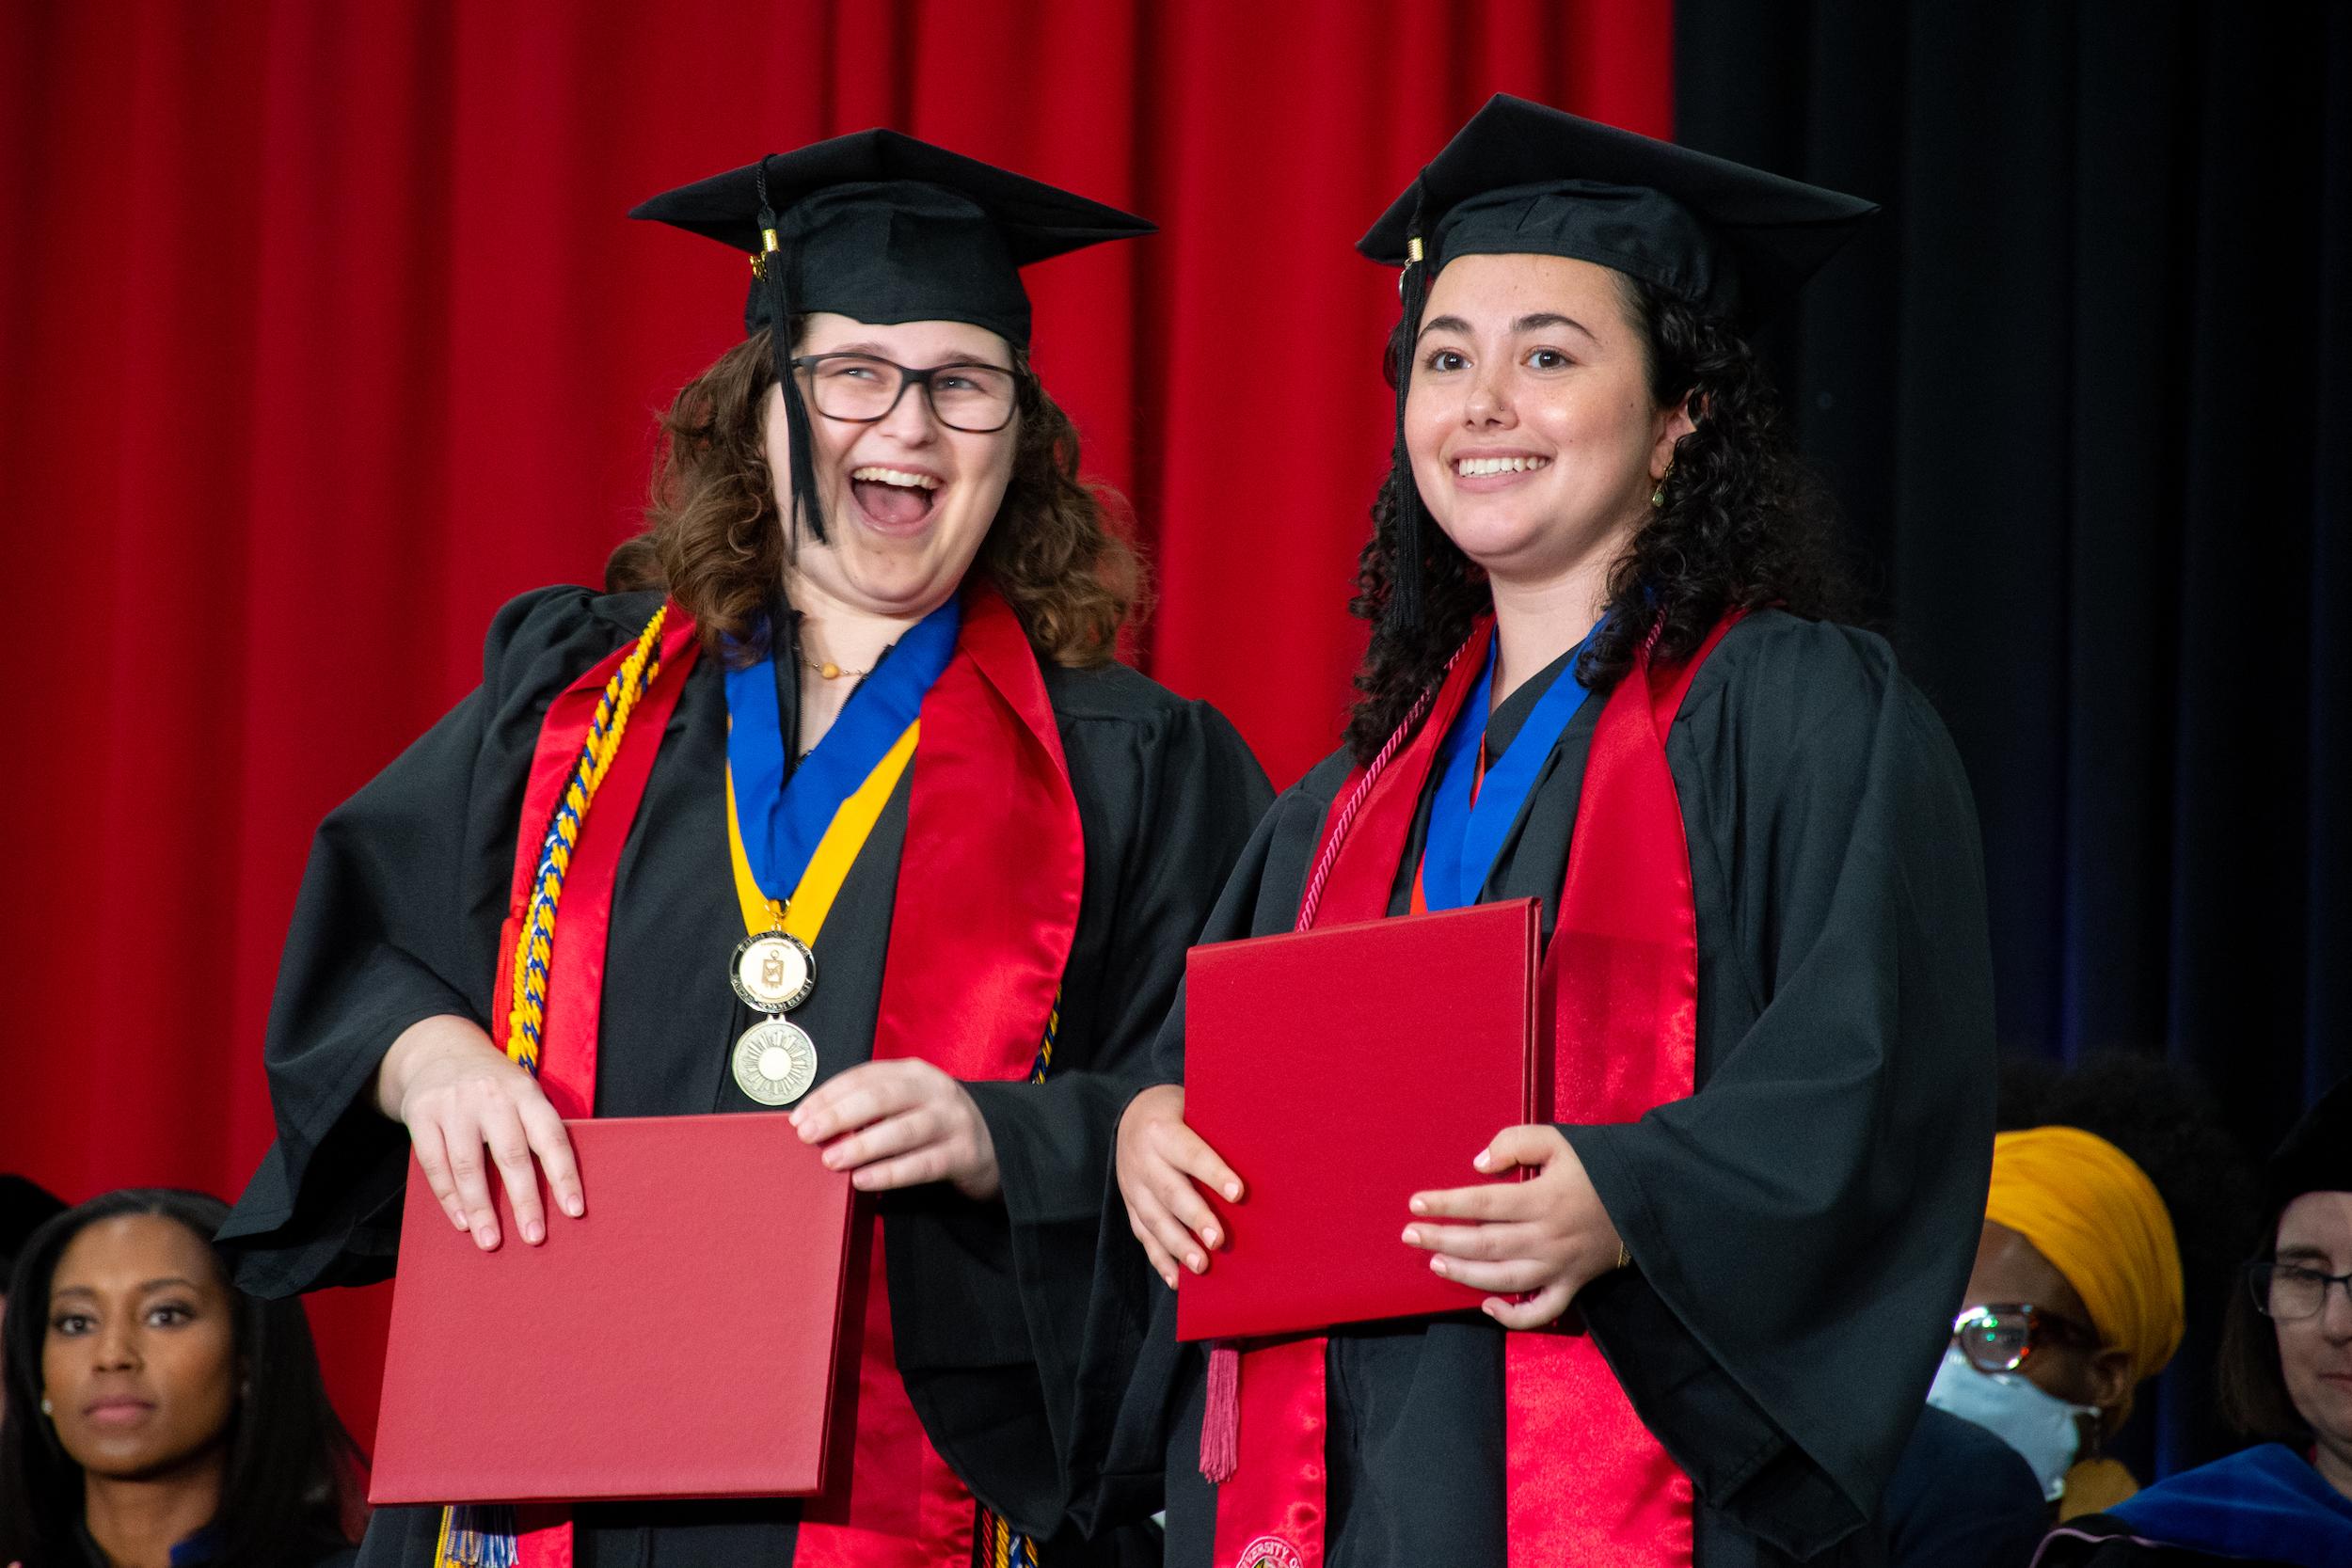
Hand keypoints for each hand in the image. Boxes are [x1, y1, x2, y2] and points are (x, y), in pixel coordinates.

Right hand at [375, 1014, 581, 1251]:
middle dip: (525, 1200)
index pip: (551, 1137)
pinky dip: (448, 1197)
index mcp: (526, 1092)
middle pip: (511, 1155)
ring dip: (481, 1208)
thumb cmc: (494, 1088)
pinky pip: (434, 1164)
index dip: (564, 1175)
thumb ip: (535, 1130)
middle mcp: (492, 1095)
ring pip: (468, 1165)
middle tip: (534, 1237)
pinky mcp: (421, 1114)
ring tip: (491, 1241)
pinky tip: (462, 1221)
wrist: (441, 1049)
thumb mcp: (521, 1093)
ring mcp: (454, 1104)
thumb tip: (557, 1191)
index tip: (575, 1211)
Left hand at [789, 1059, 1000, 1199]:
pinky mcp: (965, 1153)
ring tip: (832, 1160)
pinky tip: (865, 1181)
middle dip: (840, 1115)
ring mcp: (954, 1120)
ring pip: (904, 1130)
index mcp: (914, 1073)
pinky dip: (891, 1172)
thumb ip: (872, 1111)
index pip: (865, 1077)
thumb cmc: (935, 1128)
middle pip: (882, 1097)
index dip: (829, 1095)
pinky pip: (924, 1164)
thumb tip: (816, 1127)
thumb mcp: (907, 1107)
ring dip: (863, 1145)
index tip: (799, 1117)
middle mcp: (935, 1090)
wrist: (997, 1147)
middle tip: (808, 1135)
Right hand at [1115, 1084, 1242, 1289]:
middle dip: (1196, 1218)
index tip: (1238, 1193)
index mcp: (1162, 1130)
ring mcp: (1133, 1186)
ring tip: (1201, 1266)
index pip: (1191, 1154)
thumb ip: (1216, 1127)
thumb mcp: (1193, 1106)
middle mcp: (1143, 1159)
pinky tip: (1177, 1280)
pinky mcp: (1130, 1205)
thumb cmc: (1180, 1112)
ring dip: (1178, 1245)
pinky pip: (1142, 1235)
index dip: (1214, 1173)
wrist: (1130, 1116)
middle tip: (1220, 1241)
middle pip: (1171, 1192)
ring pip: (1154, 1219)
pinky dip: (1159, 1259)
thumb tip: (1264, 1150)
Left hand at [1402, 1125, 1620, 1328]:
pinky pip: (1540, 1311)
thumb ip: (1516, 1143)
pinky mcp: (1572, 1285)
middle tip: (1410, 1236)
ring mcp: (1559, 1267)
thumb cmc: (1597, 1166)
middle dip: (1442, 1240)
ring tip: (1436, 1262)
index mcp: (1543, 1199)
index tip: (1416, 1203)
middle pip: (1485, 1244)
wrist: (1646, 1197)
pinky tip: (1486, 1306)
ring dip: (1465, 1274)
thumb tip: (1479, 1165)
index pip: (1483, 1204)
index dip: (1446, 1204)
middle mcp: (1547, 1237)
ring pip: (1504, 1280)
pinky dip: (1512, 1317)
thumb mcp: (1558, 1140)